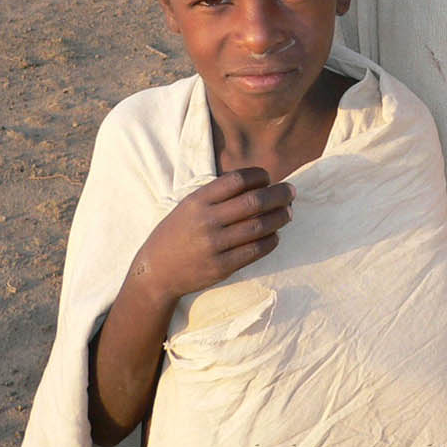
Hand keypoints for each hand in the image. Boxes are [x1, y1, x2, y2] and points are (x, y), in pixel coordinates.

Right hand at [128, 167, 292, 305]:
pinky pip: (256, 251)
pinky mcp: (221, 267)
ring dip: (280, 217)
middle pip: (254, 201)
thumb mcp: (189, 206)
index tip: (268, 178)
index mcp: (198, 201)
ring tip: (288, 213)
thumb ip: (217, 194)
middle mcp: (206, 220)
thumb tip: (258, 182)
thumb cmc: (178, 233)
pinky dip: (271, 240)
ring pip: (259, 226)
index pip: (237, 179)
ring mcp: (214, 245)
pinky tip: (275, 235)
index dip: (259, 176)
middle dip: (279, 194)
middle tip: (291, 192)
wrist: (155, 271)